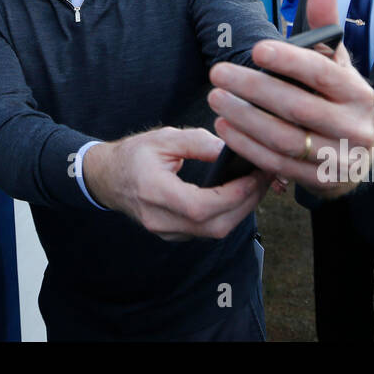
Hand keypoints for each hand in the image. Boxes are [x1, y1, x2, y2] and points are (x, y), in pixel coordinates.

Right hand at [81, 128, 267, 240]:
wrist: (108, 178)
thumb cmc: (134, 155)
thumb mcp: (164, 138)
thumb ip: (198, 143)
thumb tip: (232, 149)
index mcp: (154, 191)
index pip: (200, 206)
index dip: (233, 195)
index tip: (254, 175)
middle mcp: (159, 218)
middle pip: (214, 226)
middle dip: (246, 203)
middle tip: (265, 178)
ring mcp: (166, 231)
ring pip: (215, 232)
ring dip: (241, 210)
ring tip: (256, 184)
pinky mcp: (174, 235)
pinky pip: (208, 231)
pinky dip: (228, 214)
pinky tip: (238, 195)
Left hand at [207, 0, 373, 198]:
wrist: (356, 157)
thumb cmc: (337, 100)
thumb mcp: (337, 65)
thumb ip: (326, 25)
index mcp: (358, 92)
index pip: (323, 73)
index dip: (289, 61)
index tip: (256, 49)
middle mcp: (355, 126)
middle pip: (297, 107)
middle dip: (254, 89)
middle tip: (217, 72)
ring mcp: (339, 158)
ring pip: (285, 139)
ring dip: (244, 119)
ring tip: (215, 99)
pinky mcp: (321, 182)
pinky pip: (278, 165)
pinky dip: (248, 146)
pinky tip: (224, 127)